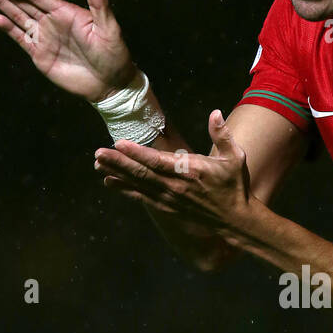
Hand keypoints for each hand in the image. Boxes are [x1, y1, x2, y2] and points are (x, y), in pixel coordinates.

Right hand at [0, 0, 135, 100]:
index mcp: (65, 12)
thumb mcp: (109, 29)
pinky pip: (22, 39)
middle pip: (23, 2)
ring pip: (18, 17)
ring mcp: (45, 38)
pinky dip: (10, 29)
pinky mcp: (40, 55)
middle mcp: (52, 22)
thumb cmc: (114, 55)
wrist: (110, 84)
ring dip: (2, 4)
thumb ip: (99, 5)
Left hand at [94, 110, 252, 242]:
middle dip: (118, 162)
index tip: (119, 143)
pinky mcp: (167, 207)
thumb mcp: (235, 157)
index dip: (136, 152)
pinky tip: (109, 182)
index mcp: (190, 171)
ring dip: (117, 173)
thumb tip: (215, 113)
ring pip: (138, 184)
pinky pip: (142, 197)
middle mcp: (175, 186)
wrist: (234, 219)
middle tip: (98, 152)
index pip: (157, 161)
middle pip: (141, 173)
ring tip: (98, 164)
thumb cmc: (234, 185)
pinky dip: (125, 189)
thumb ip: (223, 134)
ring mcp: (169, 198)